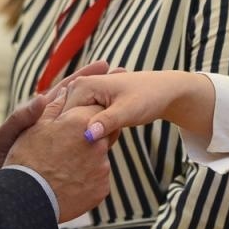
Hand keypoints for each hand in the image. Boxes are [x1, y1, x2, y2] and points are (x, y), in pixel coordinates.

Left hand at [0, 62, 112, 186]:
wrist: (1, 195)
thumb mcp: (3, 138)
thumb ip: (21, 119)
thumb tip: (41, 98)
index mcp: (39, 116)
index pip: (66, 91)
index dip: (84, 77)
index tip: (103, 65)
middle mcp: (53, 126)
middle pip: (82, 103)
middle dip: (101, 89)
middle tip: (123, 74)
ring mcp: (62, 142)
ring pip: (87, 123)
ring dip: (105, 110)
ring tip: (127, 98)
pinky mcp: (68, 160)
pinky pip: (87, 146)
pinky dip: (101, 137)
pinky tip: (115, 133)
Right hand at [2, 87, 112, 222]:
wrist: (26, 199)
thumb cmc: (26, 160)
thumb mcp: (35, 127)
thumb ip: (54, 107)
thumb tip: (65, 91)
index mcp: (81, 122)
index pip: (96, 110)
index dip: (86, 115)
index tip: (76, 124)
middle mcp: (97, 143)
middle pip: (102, 135)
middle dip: (89, 138)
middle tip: (67, 149)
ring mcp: (102, 167)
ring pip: (100, 158)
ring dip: (88, 160)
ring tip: (65, 169)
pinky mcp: (102, 188)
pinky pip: (98, 180)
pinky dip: (87, 181)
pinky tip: (69, 184)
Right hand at [62, 70, 213, 143]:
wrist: (164, 91)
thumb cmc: (149, 97)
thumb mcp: (128, 110)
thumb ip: (107, 122)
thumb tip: (88, 136)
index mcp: (82, 86)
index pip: (64, 117)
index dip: (76, 134)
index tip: (97, 142)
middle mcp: (78, 88)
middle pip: (67, 120)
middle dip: (80, 135)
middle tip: (105, 141)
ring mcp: (84, 95)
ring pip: (75, 123)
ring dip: (88, 134)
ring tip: (109, 135)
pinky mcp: (90, 103)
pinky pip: (84, 122)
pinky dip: (94, 132)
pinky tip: (108, 136)